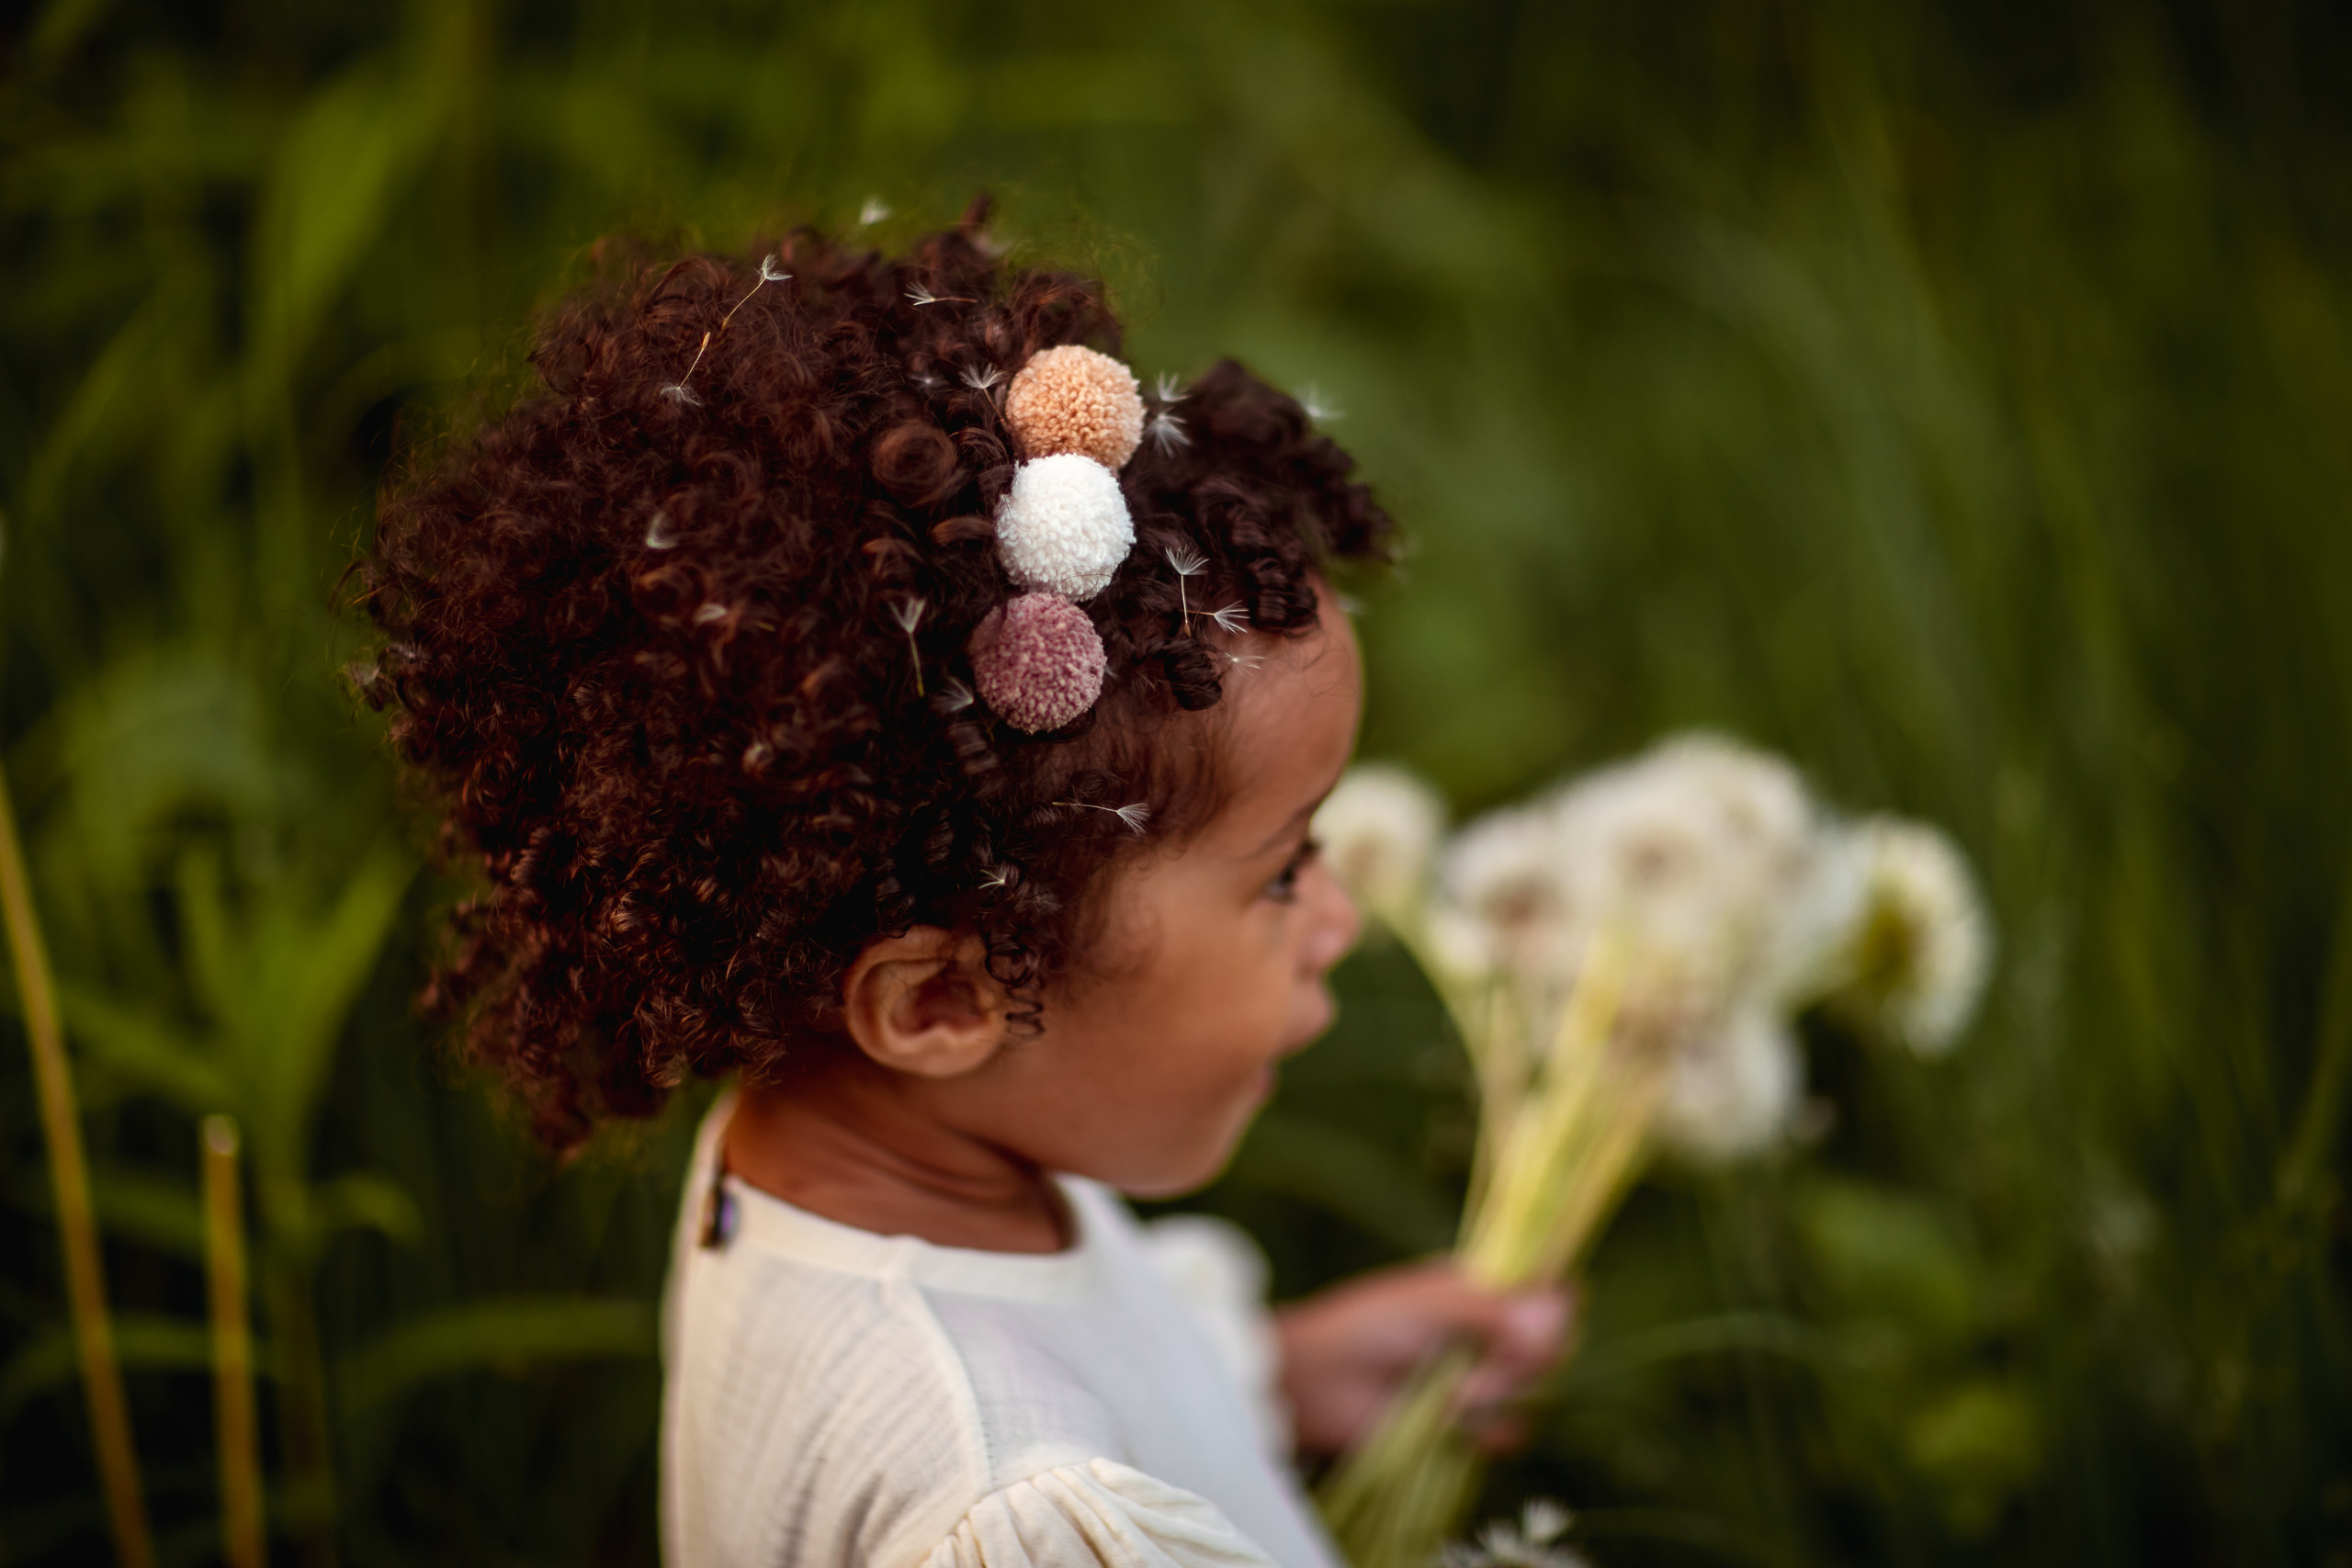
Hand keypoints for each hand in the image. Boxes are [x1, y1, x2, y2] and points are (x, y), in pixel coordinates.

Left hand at [1272, 1260, 1573, 1457]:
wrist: (1320, 1384)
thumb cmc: (1368, 1326)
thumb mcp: (1431, 1305)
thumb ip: (1495, 1311)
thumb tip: (1559, 1311)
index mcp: (1483, 1289)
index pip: (1547, 1292)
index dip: (1555, 1308)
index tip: (1539, 1322)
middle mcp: (1491, 1332)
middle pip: (1550, 1348)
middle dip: (1518, 1363)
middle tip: (1474, 1366)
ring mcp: (1482, 1379)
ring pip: (1533, 1392)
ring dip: (1494, 1398)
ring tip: (1448, 1395)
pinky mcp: (1469, 1425)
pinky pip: (1511, 1433)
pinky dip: (1484, 1431)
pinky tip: (1450, 1422)